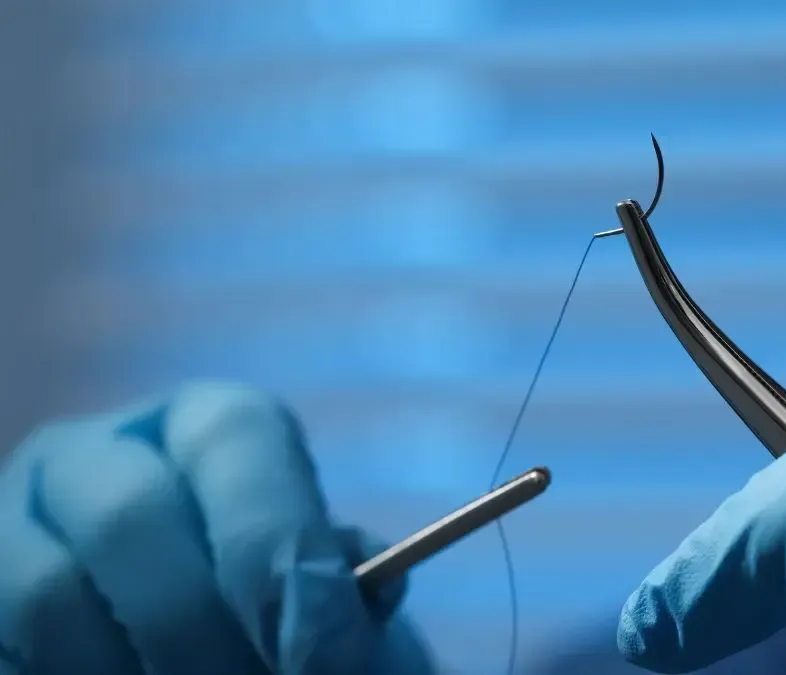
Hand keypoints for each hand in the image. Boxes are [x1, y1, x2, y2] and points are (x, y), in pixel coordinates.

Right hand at [0, 382, 433, 674]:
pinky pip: (12, 653)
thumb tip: (362, 589)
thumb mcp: (330, 606)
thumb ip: (345, 593)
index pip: (237, 435)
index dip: (277, 540)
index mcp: (207, 427)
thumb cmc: (289, 634)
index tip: (322, 648)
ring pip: (47, 592)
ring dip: (136, 670)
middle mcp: (101, 455)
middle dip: (200, 628)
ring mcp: (18, 524)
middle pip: (129, 513)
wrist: (222, 668)